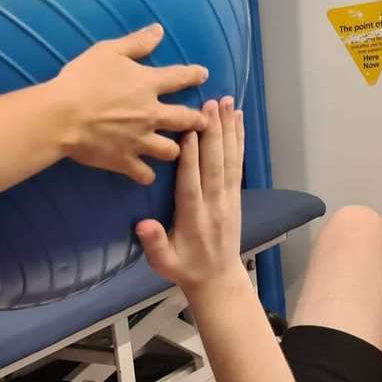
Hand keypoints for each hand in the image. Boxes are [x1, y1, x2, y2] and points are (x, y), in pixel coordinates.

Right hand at [53, 25, 208, 184]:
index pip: (180, 77)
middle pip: (185, 119)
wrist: (62, 116)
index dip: (194, 75)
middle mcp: (151, 114)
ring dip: (176, 149)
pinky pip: (145, 174)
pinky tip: (147, 174)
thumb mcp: (108, 51)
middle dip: (198, 120)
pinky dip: (147, 175)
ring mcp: (139, 140)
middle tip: (204, 122)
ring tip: (176, 149)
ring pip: (171, 150)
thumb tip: (159, 31)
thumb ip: (136, 42)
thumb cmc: (82, 79)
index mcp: (148, 84)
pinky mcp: (124, 160)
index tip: (204, 75)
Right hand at [136, 98, 243, 289]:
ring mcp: (228, 198)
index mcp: (193, 218)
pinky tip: (238, 119)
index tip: (187, 131)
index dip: (190, 158)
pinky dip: (238, 140)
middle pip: (214, 164)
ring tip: (227, 102)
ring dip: (228, 129)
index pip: (191, 183)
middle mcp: (214, 204)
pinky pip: (238, 163)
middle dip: (213, 133)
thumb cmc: (184, 268)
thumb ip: (154, 243)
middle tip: (210, 103)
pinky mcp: (236, 195)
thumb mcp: (163, 263)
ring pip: (229, 159)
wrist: (217, 279)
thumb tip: (143, 225)